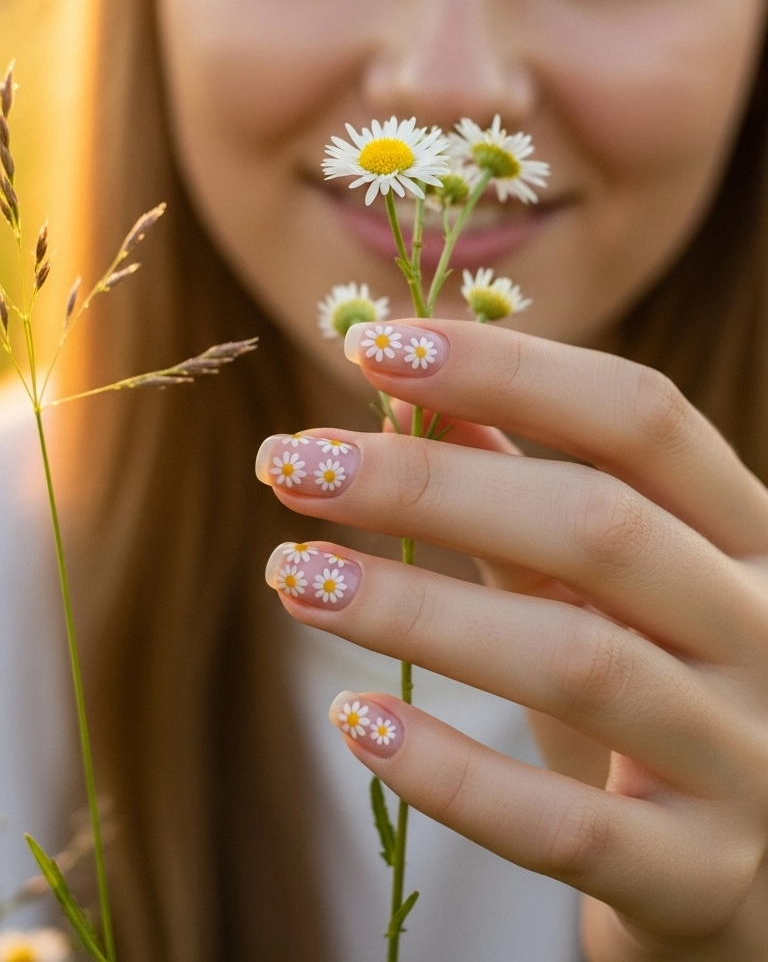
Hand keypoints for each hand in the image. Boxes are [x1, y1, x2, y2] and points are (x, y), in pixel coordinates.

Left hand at [257, 319, 767, 959]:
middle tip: (292, 464)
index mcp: (747, 533)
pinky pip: (566, 828)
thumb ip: (516, 480)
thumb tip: (402, 387)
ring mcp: (745, 757)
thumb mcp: (599, 582)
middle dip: (430, 482)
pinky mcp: (699, 875)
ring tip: (291, 575)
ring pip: (578, 662)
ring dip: (414, 612)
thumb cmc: (656, 691)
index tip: (369, 345)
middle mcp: (765, 630)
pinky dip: (452, 772)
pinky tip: (355, 722)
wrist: (752, 876)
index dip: (506, 367)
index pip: (638, 416)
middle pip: (599, 524)